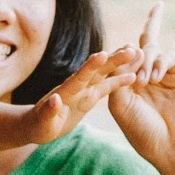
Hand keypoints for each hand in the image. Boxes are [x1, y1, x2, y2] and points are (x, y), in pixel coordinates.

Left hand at [14, 46, 142, 144]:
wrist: (38, 124)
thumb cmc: (38, 126)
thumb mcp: (42, 123)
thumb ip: (48, 111)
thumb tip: (55, 99)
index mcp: (65, 92)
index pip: (79, 77)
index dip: (90, 66)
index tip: (102, 55)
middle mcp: (77, 87)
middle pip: (96, 71)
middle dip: (112, 60)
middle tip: (131, 49)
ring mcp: (84, 91)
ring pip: (104, 74)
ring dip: (118, 64)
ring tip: (136, 53)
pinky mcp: (89, 97)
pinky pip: (106, 87)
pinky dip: (118, 81)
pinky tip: (134, 76)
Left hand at [108, 3, 174, 165]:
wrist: (171, 146)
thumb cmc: (142, 130)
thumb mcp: (119, 103)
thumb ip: (117, 76)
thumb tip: (127, 48)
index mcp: (127, 85)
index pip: (120, 61)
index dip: (114, 54)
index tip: (107, 55)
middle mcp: (146, 77)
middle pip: (137, 49)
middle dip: (129, 49)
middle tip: (127, 54)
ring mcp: (164, 74)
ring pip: (150, 49)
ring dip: (143, 61)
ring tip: (142, 81)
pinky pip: (168, 56)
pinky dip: (159, 63)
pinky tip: (154, 79)